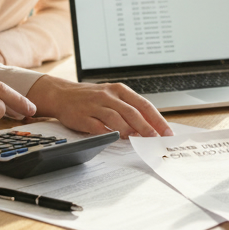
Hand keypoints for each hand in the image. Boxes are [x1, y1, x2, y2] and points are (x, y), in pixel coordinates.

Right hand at [25, 76, 172, 138]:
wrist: (62, 94)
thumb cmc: (91, 97)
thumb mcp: (112, 96)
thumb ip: (129, 109)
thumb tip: (150, 126)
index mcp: (119, 90)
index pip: (143, 104)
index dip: (157, 119)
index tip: (166, 131)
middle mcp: (108, 95)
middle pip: (132, 112)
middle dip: (146, 127)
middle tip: (155, 139)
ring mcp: (95, 105)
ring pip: (116, 118)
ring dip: (128, 130)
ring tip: (136, 139)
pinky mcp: (82, 116)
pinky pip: (97, 126)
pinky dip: (108, 133)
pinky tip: (115, 139)